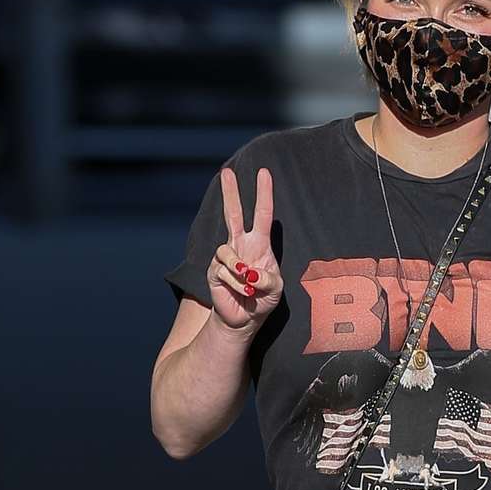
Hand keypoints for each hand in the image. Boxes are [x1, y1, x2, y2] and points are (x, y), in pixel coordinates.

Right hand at [207, 165, 283, 332]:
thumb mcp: (276, 289)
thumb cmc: (263, 299)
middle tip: (226, 171)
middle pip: (233, 213)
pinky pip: (225, 271)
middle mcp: (241, 245)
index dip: (264, 194)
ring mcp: (226, 257)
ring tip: (250, 287)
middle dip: (230, 193)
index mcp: (260, 244)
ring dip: (241, 271)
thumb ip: (268, 278)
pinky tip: (244, 293)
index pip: (262, 214)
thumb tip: (249, 271)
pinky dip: (238, 285)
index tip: (264, 173)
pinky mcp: (214, 271)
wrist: (245, 318)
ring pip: (226, 250)